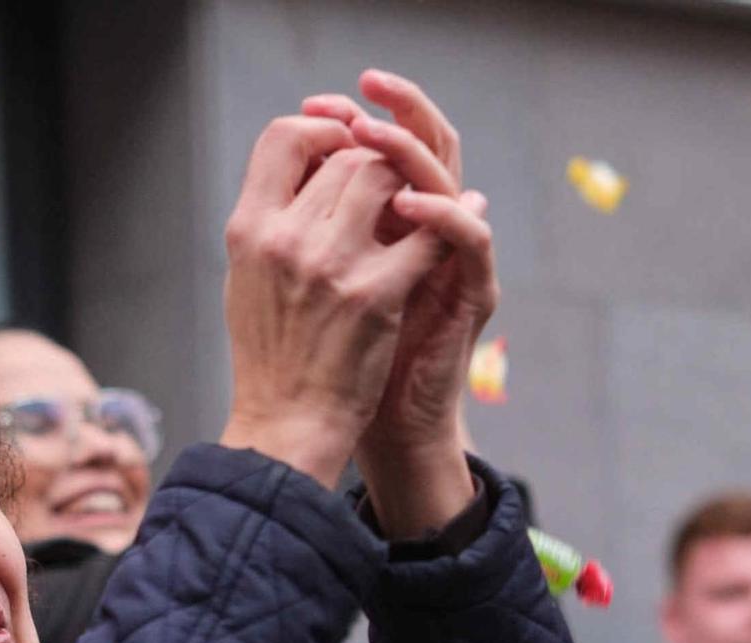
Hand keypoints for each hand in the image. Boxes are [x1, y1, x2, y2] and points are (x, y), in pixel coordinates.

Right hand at [220, 115, 453, 488]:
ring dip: (409, 191)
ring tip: (412, 214)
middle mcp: (285, 239)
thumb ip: (273, 224)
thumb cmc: (269, 356)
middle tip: (390, 191)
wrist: (286, 426)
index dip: (320, 131)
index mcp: (248, 230)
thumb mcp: (246, 280)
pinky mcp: (374, 294)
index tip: (341, 150)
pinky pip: (424, 235)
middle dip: (376, 165)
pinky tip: (450, 232)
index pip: (282, 137)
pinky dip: (444, 227)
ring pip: (387, 181)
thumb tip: (310, 172)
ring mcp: (330, 264)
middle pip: (346, 156)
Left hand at [301, 71, 493, 535]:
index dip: (358, 116)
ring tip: (371, 137)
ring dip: (410, 151)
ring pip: (452, 179)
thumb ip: (307, 227)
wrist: (346, 429)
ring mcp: (456, 260)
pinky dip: (440, 215)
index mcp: (391, 221)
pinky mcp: (473, 295)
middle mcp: (430, 231)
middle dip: (386, 119)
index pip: (390, 143)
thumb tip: (278, 174)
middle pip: (427, 144)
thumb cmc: (324, 360)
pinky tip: (404, 205)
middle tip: (350, 105)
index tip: (319, 104)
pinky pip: (469, 239)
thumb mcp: (308, 280)